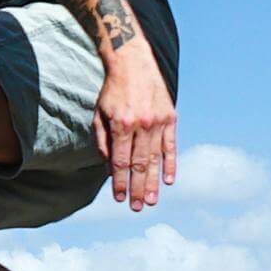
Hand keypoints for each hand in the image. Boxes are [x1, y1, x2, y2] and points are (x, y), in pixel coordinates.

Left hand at [93, 55, 176, 211]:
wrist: (133, 62)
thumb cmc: (112, 91)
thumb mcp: (99, 114)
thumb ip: (103, 141)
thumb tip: (108, 167)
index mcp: (122, 124)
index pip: (120, 162)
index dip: (119, 182)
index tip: (119, 198)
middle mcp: (142, 125)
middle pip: (139, 165)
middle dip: (138, 189)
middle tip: (137, 208)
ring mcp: (158, 121)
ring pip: (156, 159)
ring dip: (154, 182)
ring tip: (152, 201)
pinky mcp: (170, 117)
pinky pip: (171, 146)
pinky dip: (171, 164)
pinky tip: (169, 181)